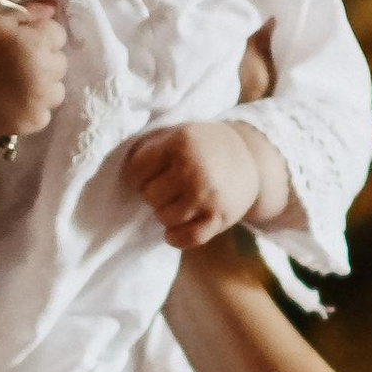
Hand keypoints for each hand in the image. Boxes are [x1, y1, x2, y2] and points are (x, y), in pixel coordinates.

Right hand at [0, 0, 66, 147]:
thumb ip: (28, 14)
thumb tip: (53, 8)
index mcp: (35, 43)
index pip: (58, 35)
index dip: (41, 36)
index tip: (25, 41)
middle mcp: (43, 72)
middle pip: (60, 63)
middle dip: (44, 61)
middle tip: (20, 64)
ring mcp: (40, 100)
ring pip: (56, 90)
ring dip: (43, 87)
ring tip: (19, 86)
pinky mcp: (32, 122)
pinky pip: (45, 114)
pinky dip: (33, 109)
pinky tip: (15, 103)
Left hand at [126, 118, 265, 248]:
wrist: (249, 158)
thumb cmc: (202, 145)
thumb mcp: (178, 133)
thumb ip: (151, 147)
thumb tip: (121, 175)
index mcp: (180, 144)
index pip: (136, 171)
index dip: (138, 175)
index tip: (148, 174)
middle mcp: (194, 170)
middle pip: (150, 196)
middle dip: (153, 193)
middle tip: (167, 187)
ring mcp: (207, 197)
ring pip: (164, 217)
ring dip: (165, 213)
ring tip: (175, 202)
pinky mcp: (219, 218)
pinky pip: (187, 238)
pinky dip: (175, 237)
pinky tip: (173, 230)